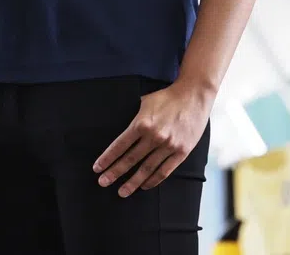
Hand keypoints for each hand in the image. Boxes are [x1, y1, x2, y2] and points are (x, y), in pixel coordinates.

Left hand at [93, 80, 212, 196]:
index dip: (108, 158)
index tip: (97, 168)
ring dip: (133, 182)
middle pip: (131, 159)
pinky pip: (165, 171)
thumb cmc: (165, 98)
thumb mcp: (144, 102)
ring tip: (122, 192)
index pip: (120, 145)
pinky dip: (153, 180)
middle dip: (115, 172)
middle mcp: (154, 137)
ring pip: (147, 169)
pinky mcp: (182, 152)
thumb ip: (133, 118)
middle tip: (103, 183)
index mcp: (141, 123)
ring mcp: (169, 146)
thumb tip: (121, 128)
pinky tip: (144, 186)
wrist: (193, 97)